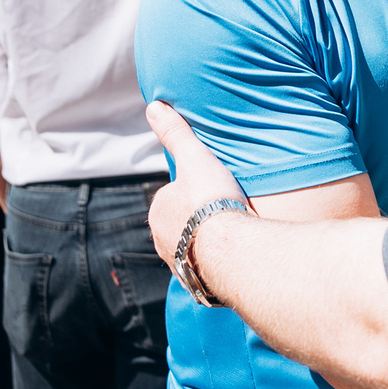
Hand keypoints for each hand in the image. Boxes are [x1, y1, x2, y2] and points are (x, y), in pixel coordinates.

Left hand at [146, 100, 248, 272]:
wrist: (231, 250)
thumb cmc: (212, 201)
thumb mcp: (195, 158)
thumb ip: (176, 133)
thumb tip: (154, 105)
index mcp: (157, 211)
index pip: (173, 195)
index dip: (195, 190)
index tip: (215, 189)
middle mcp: (161, 241)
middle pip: (182, 223)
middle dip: (199, 219)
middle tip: (226, 211)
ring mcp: (179, 264)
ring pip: (192, 248)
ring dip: (207, 244)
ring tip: (232, 236)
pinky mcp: (197, 284)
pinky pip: (206, 270)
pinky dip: (216, 265)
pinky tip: (233, 259)